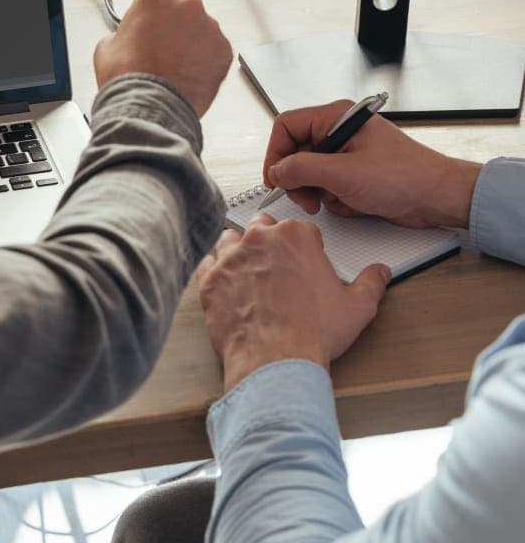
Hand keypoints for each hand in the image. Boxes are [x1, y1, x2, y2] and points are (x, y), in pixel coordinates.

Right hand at [94, 0, 232, 116]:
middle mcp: (187, 4)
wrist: (149, 109)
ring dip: (189, 48)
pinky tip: (186, 77)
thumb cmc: (127, 78)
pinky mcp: (223, 50)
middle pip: (183, 11)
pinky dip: (203, 63)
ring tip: (170, 71)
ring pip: (200, 34)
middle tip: (158, 55)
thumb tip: (134, 35)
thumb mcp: (109, 45)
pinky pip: (213, 52)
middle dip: (175, 30)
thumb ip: (129, 28)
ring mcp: (209, 27)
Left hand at [197, 214, 389, 390]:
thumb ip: (371, 283)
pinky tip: (225, 283)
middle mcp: (260, 238)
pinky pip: (206, 263)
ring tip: (248, 272)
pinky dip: (214, 271)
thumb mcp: (356, 308)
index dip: (305, 247)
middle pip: (262, 225)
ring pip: (230, 239)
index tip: (305, 263)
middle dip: (269, 241)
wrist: (275, 361)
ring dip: (238, 251)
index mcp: (296, 236)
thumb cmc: (313, 333)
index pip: (300, 228)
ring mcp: (231, 256)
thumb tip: (381, 272)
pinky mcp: (210, 279)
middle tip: (276, 266)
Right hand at [263, 100, 481, 228]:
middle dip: (299, 180)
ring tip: (338, 200)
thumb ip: (301, 169)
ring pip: (310, 173)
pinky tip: (355, 203)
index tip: (274, 179)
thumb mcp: (343, 174)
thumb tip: (276, 172)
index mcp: (336, 117)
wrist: (437, 197)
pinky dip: (336, 199)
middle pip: (296, 152)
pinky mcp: (354, 174)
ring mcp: (347, 153)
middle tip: (307, 199)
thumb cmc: (404, 177)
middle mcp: (339, 131)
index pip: (287, 126)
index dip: (276, 153)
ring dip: (319, 192)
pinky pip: (328, 186)